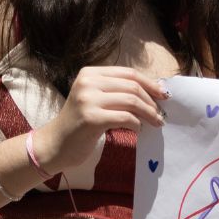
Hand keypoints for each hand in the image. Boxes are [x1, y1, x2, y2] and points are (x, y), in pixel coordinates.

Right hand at [29, 66, 167, 174]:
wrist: (55, 145)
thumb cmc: (79, 124)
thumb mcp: (94, 99)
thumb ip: (116, 91)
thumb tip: (153, 91)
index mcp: (89, 73)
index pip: (128, 73)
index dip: (149, 83)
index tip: (163, 94)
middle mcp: (88, 82)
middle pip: (132, 86)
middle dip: (151, 100)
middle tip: (160, 114)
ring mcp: (88, 99)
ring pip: (131, 101)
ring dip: (149, 113)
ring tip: (156, 122)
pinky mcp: (92, 118)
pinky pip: (125, 117)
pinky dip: (136, 124)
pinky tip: (138, 130)